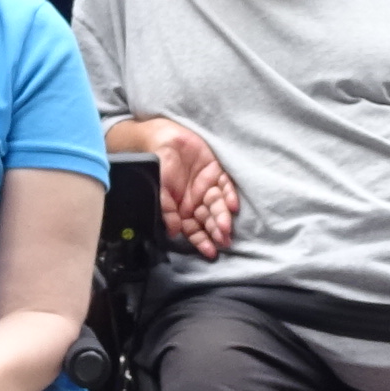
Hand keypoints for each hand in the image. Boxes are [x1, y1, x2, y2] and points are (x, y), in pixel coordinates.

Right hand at [150, 123, 242, 260]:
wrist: (162, 138)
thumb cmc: (157, 165)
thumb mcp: (159, 190)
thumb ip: (167, 211)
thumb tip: (174, 232)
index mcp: (182, 208)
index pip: (194, 229)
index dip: (202, 241)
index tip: (210, 252)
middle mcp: (196, 200)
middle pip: (208, 219)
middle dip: (216, 231)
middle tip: (224, 241)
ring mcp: (207, 186)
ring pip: (218, 205)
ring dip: (223, 216)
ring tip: (226, 227)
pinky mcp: (216, 172)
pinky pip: (226, 186)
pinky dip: (230, 195)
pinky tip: (232, 205)